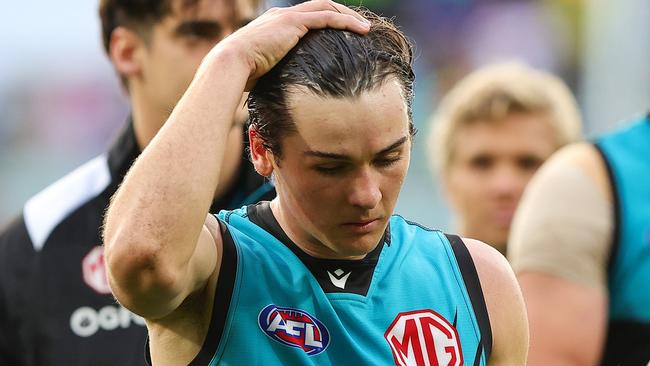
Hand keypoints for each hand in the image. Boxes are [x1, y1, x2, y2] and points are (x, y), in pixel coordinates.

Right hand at [215, 0, 369, 89]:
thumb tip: (278, 94)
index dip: (326, 21)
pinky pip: (327, 17)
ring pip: (327, 8)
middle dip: (341, 13)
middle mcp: (282, 16)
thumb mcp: (261, 73)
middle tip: (359, 25)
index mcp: (275, 25)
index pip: (306, 17)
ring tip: (366, 27)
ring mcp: (288, 17)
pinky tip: (362, 29)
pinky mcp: (294, 22)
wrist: (230, 64)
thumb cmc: (241, 75)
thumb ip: (273, 75)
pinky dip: (347, 21)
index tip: (341, 32)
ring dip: (349, 16)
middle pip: (320, 7)